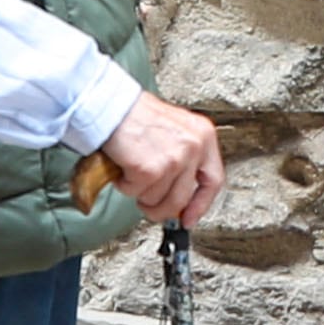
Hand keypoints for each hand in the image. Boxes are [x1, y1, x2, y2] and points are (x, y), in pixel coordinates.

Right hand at [98, 94, 226, 222]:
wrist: (111, 105)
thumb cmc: (136, 116)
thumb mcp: (175, 130)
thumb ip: (184, 161)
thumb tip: (182, 199)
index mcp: (204, 136)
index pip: (213, 181)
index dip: (200, 204)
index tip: (188, 218)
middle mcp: (194, 147)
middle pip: (182, 198)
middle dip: (161, 209)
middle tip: (148, 205)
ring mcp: (174, 159)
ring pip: (157, 199)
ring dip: (139, 192)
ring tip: (132, 170)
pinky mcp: (151, 169)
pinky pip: (136, 193)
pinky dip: (125, 185)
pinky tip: (123, 166)